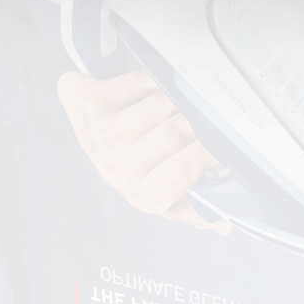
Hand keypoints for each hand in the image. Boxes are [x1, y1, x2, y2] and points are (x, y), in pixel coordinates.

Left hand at [56, 69, 230, 232]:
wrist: (80, 130)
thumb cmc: (129, 160)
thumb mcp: (161, 192)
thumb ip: (192, 208)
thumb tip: (223, 224)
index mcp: (142, 195)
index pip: (179, 174)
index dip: (205, 152)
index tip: (222, 138)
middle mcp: (119, 169)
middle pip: (173, 135)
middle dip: (196, 118)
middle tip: (205, 111)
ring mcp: (104, 136)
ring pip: (161, 105)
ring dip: (176, 97)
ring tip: (179, 100)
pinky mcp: (93, 105)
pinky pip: (141, 83)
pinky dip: (154, 80)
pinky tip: (152, 88)